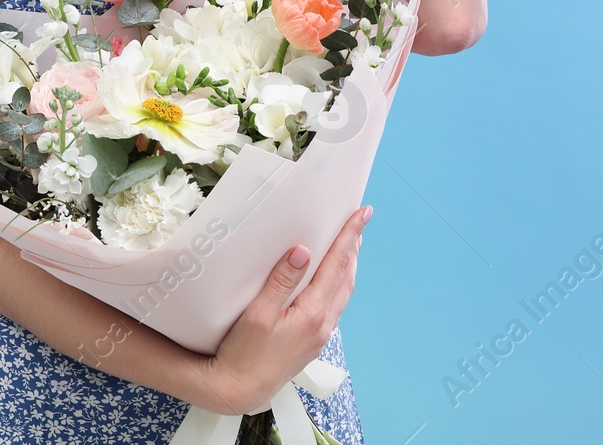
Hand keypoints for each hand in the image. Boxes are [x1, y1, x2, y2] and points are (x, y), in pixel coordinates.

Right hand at [200, 204, 372, 415]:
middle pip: (346, 278)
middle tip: (360, 223)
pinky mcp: (312, 342)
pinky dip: (338, 285)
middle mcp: (323, 324)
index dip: (349, 236)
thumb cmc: (244, 352)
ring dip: (348, 267)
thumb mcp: (258, 313)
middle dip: (354, 248)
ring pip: (342, 293)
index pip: (336, 265)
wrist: (239, 389)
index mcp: (313, 313)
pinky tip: (330, 281)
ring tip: (350, 247)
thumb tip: (303, 251)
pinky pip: (334, 306)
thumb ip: (281, 281)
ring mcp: (320, 335)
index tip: (363, 214)